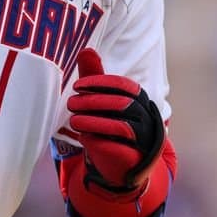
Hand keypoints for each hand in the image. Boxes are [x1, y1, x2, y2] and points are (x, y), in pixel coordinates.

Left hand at [67, 48, 164, 199]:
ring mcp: (142, 139)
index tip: (78, 86)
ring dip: (92, 120)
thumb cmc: (109, 127)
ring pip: (119, 125)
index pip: (123, 85)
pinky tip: (83, 136)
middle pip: (121, 103)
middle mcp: (146, 117)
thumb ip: (95, 78)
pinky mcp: (133, 158)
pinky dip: (95, 139)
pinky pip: (114, 146)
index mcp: (140, 100)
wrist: (120, 167)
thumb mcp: (101, 101)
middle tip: (71, 103)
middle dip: (92, 102)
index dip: (100, 83)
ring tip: (73, 120)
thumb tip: (86, 49)